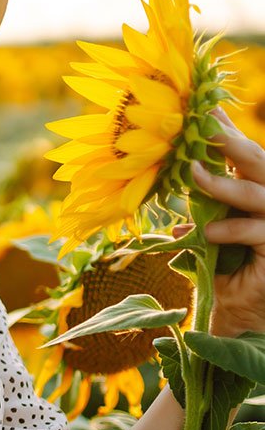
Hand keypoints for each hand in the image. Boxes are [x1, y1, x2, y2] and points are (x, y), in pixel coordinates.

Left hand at [191, 109, 264, 336]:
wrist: (240, 321)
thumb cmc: (223, 277)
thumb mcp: (206, 238)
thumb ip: (200, 212)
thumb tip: (173, 197)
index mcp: (259, 195)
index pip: (245, 157)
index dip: (227, 133)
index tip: (205, 109)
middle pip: (260, 163)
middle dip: (233, 142)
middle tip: (204, 124)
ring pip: (257, 193)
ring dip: (222, 183)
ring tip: (191, 172)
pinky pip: (257, 231)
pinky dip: (229, 230)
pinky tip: (206, 233)